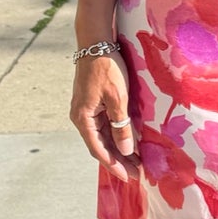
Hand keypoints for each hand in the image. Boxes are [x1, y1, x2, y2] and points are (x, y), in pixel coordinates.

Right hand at [70, 51, 136, 181]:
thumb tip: (126, 150)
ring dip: (117, 148)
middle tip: (136, 173)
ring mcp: (86, 110)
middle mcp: (81, 117)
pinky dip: (115, 135)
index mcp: (83, 118)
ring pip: (102, 136)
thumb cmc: (107, 68)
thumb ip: (121, 125)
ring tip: (135, 161)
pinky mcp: (92, 103)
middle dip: (118, 159)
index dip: (114, 165)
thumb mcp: (118, 98)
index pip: (98, 150)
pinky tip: (127, 141)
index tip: (129, 177)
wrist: (96, 42)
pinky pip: (103, 125)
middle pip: (100, 145)